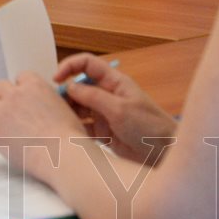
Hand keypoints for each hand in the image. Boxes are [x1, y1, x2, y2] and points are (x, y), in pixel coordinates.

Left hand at [0, 72, 87, 177]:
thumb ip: (49, 101)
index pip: (21, 77)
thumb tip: (43, 105)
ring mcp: (2, 112)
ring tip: (3, 124)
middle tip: (14, 113)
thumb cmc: (71, 136)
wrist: (64, 155)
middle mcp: (15, 94)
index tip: (27, 100)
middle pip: (0, 87)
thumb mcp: (65, 108)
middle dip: (6, 98)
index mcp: (35, 85)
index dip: (23, 89)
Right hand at [54, 54, 176, 164]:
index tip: (56, 78)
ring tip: (58, 120)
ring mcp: (104, 113)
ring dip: (68, 111)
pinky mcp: (103, 132)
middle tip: (53, 105)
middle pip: (78, 87)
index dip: (70, 67)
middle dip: (64, 93)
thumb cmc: (149, 127)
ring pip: (78, 107)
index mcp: (113, 82)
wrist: (164, 154)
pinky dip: (74, 128)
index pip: (87, 64)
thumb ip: (93, 97)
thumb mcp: (119, 109)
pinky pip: (82, 126)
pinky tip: (66, 133)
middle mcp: (106, 95)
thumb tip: (69, 87)